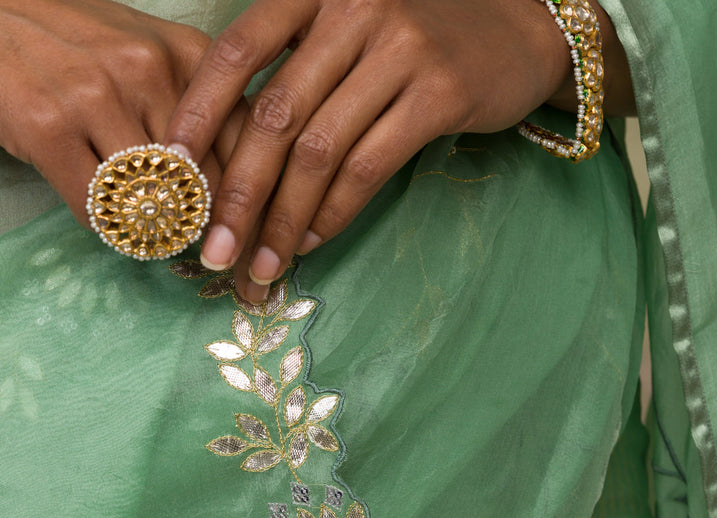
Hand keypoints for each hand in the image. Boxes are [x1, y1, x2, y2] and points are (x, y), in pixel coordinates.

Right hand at [0, 0, 247, 226]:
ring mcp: (96, 97)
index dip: (261, 209)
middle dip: (219, 236)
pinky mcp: (49, 128)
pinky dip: (109, 228)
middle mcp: (149, 70)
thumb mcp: (159, 61)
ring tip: (162, 237)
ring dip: (160, 234)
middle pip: (208, 186)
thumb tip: (252, 191)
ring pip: (153, 203)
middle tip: (226, 267)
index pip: (249, 148)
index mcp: (191, 56)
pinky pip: (99, 209)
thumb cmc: (85, 48)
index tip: (268, 248)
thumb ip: (206, 114)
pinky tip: (111, 219)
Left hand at [164, 0, 580, 302]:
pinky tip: (313, 242)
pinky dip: (334, 213)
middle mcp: (352, 7)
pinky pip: (368, 167)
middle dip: (236, 193)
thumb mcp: (348, 23)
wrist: (521, 22)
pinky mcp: (439, 93)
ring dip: (283, 220)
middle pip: (274, 115)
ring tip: (260, 266)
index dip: (198, 113)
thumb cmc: (417, 32)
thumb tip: (228, 153)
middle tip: (212, 249)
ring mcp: (399, 48)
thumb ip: (295, 65)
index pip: (238, 49)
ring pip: (318, 151)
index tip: (169, 171)